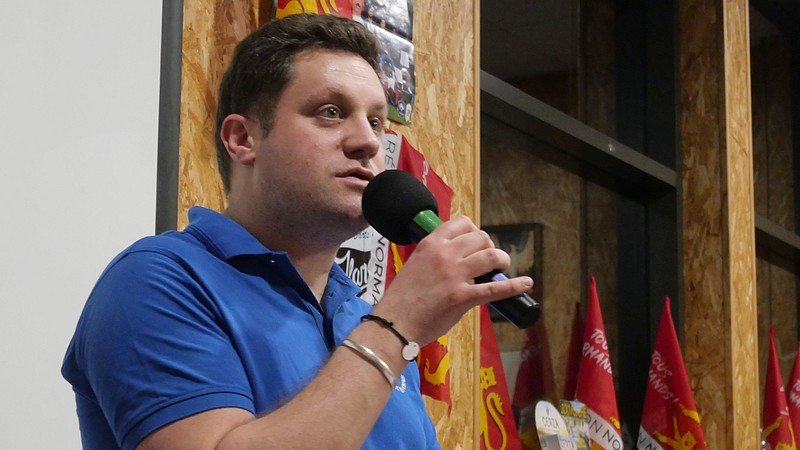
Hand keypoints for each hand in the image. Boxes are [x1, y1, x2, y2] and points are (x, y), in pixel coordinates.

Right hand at [373, 216, 532, 344]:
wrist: (394, 323)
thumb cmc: (402, 299)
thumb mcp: (415, 265)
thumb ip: (435, 258)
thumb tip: (457, 260)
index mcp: (430, 244)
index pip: (462, 223)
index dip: (475, 231)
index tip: (477, 243)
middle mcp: (444, 255)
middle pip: (481, 238)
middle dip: (490, 247)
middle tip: (489, 261)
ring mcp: (455, 275)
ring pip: (491, 256)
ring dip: (502, 261)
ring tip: (501, 268)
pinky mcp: (463, 297)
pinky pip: (496, 288)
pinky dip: (515, 285)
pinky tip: (526, 283)